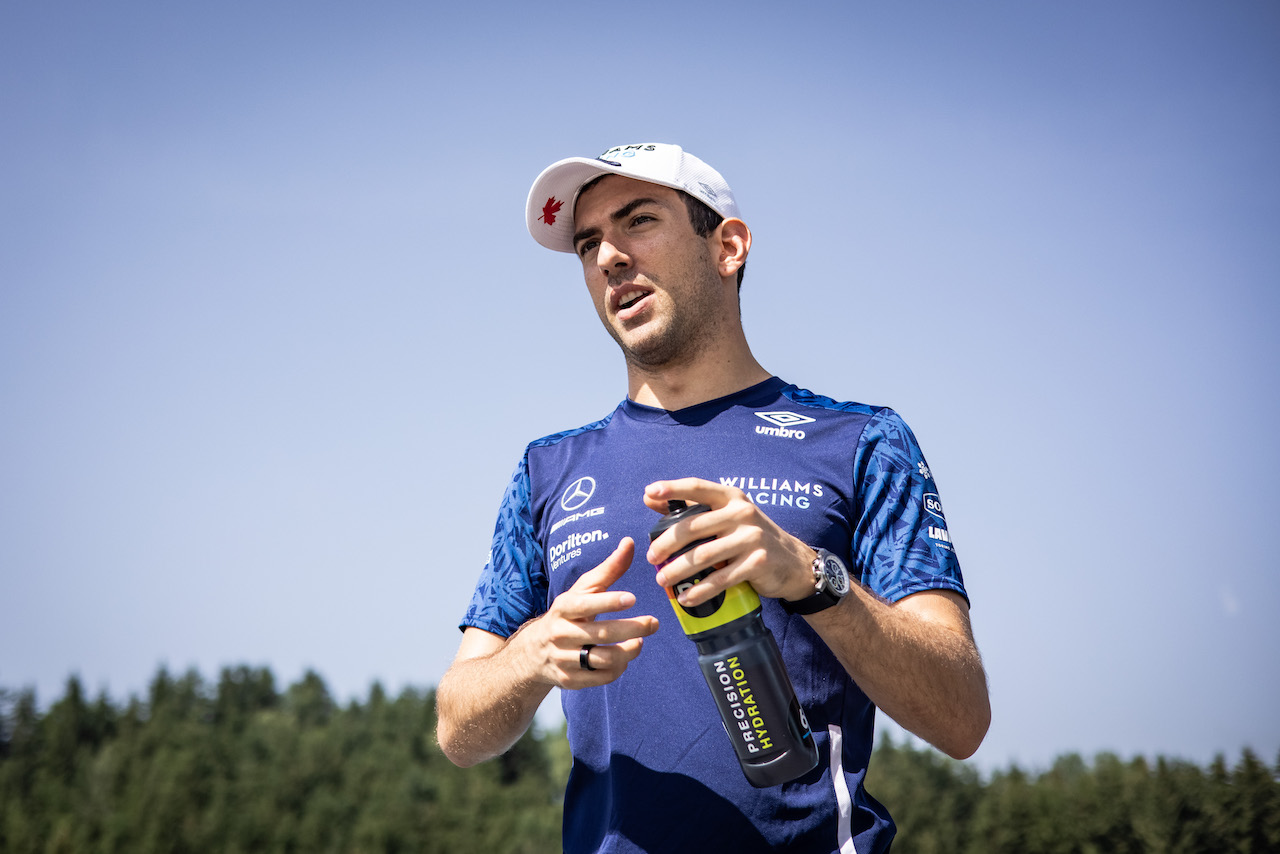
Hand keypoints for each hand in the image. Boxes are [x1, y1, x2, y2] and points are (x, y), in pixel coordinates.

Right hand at [514, 537, 658, 688]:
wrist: (534, 651)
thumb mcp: (582, 590)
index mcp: (563, 608)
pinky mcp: (569, 680)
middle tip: (653, 623)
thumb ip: (608, 569)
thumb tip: (629, 542)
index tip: (632, 598)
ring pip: (601, 659)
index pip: (584, 604)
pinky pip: (600, 677)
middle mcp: (560, 633)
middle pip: (600, 633)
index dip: (608, 601)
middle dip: (630, 628)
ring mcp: (563, 658)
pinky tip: (625, 658)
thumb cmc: (568, 614)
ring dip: (627, 652)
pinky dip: (618, 669)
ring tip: (639, 642)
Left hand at [644, 478, 817, 607]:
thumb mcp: (726, 514)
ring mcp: (751, 538)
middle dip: (666, 544)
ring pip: (703, 556)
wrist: (792, 561)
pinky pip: (721, 579)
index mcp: (731, 497)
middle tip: (651, 558)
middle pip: (694, 527)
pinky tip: (686, 599)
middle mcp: (742, 513)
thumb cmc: (748, 535)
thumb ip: (689, 506)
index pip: (698, 488)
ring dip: (678, 571)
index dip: (673, 489)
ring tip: (662, 580)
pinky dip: (700, 591)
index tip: (650, 492)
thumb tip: (649, 496)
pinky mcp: (757, 563)